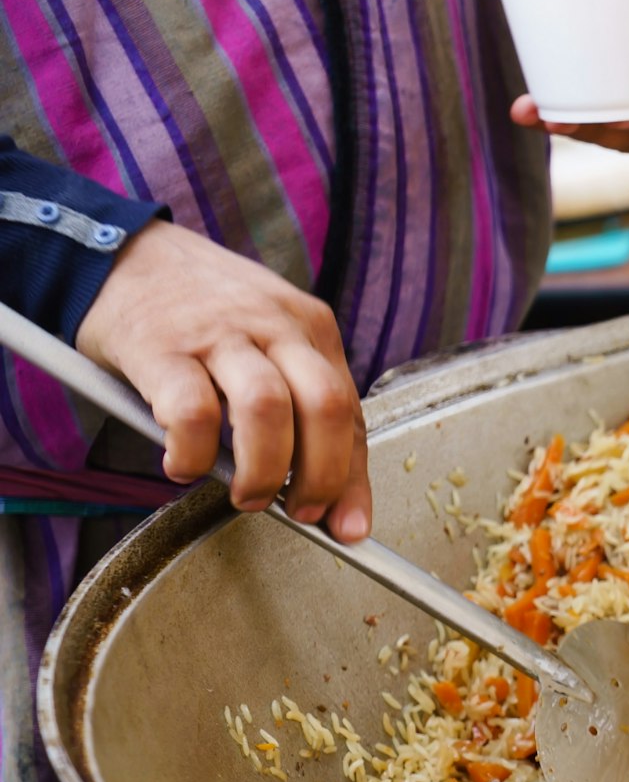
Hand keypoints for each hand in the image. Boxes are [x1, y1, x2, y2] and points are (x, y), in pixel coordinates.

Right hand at [76, 220, 371, 541]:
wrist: (122, 251)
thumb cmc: (202, 315)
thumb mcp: (267, 343)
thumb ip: (297, 409)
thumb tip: (325, 498)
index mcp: (311, 328)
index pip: (351, 411)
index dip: (354, 479)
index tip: (349, 529)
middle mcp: (274, 325)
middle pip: (326, 406)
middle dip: (322, 476)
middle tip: (299, 512)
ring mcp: (218, 332)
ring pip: (266, 409)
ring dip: (263, 471)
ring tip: (246, 496)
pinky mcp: (160, 346)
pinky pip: (191, 412)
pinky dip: (194, 454)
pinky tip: (184, 464)